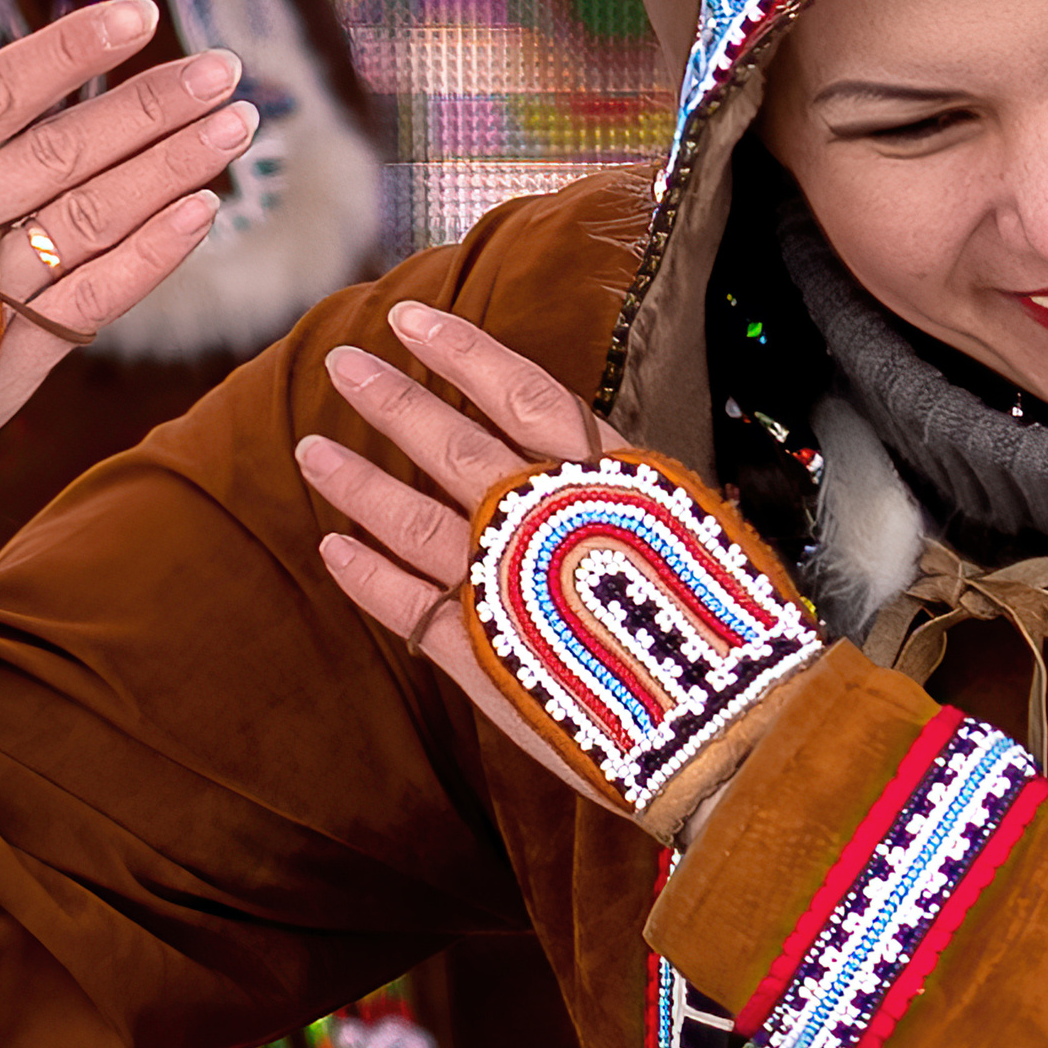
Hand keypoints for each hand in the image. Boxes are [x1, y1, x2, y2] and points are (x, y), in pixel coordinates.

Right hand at [0, 0, 251, 559]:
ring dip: (168, 171)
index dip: (71, 53)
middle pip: (60, 153)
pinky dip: (150, 257)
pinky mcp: (17, 358)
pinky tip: (202, 212)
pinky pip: (93, 300)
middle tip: (226, 70)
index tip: (143, 15)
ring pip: (89, 221)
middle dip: (149, 108)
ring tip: (236, 128)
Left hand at [298, 304, 817, 839]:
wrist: (732, 729)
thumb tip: (618, 469)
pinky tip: (331, 547)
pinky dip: (365, 575)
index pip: (521, 393)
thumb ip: (640, 501)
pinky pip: (408, 605)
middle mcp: (546, 521)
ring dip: (357, 481)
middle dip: (391, 399)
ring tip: (312, 449)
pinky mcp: (481, 654)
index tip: (411, 318)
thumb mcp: (699, 535)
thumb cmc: (735, 632)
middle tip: (342, 363)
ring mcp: (505, 586)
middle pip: (451, 443)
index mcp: (609, 480)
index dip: (462, 352)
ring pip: (412, 518)